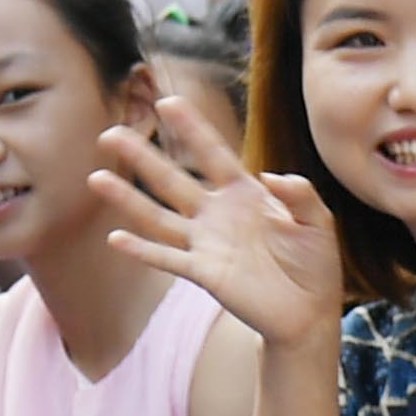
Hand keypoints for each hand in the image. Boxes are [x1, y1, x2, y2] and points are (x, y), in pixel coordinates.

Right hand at [99, 80, 346, 354]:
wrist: (310, 313)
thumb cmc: (315, 264)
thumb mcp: (319, 223)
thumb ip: (301, 195)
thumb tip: (268, 175)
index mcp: (244, 195)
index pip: (212, 154)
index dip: (192, 129)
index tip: (169, 102)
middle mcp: (216, 214)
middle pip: (171, 180)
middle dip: (141, 157)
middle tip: (111, 134)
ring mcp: (205, 244)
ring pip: (158, 216)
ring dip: (127, 199)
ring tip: (96, 178)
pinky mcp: (203, 273)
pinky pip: (167, 258)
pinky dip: (141, 250)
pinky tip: (115, 238)